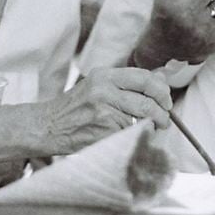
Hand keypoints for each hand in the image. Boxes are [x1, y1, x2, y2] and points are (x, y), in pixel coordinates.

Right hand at [41, 67, 171, 153]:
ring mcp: (103, 112)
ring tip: (149, 130)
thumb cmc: (75, 108)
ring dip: (150, 128)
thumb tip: (161, 82)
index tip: (165, 100)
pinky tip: (130, 138)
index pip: (144, 78)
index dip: (161, 90)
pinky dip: (136, 138)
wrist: (48, 126)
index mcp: (104, 76)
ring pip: (142, 120)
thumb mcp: (96, 86)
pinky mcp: (103, 132)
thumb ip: (125, 84)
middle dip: (162, 113)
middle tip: (164, 120)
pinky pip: (130, 135)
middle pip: (148, 101)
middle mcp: (104, 90)